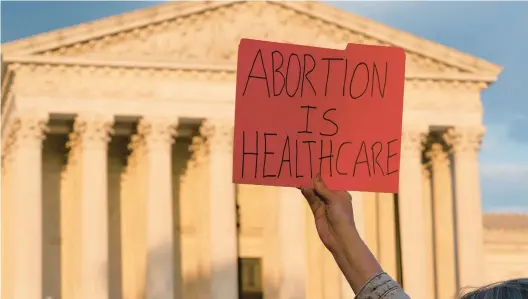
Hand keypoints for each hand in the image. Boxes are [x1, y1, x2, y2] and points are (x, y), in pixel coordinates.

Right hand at [300, 174, 382, 293]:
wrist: (339, 237)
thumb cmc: (342, 216)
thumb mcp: (334, 199)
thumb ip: (323, 188)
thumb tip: (315, 176)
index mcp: (341, 192)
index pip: (332, 179)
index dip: (325, 172)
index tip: (317, 163)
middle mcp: (333, 197)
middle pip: (322, 185)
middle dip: (315, 177)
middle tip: (306, 166)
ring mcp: (324, 204)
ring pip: (315, 191)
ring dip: (309, 185)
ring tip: (300, 174)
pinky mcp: (316, 210)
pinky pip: (310, 199)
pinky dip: (306, 193)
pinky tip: (300, 186)